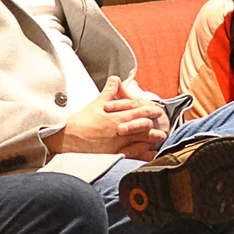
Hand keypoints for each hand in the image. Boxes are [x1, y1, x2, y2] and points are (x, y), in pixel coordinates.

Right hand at [50, 78, 168, 159]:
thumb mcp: (96, 103)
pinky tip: (150, 154)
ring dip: (153, 139)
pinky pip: (135, 154)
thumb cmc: (82, 121)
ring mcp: (120, 142)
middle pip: (146, 125)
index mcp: (118, 115)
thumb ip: (109, 91)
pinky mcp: (116, 154)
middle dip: (157, 125)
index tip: (158, 111)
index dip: (152, 110)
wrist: (69, 137)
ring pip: (143, 140)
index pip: (141, 110)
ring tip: (159, 139)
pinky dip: (144, 154)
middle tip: (164, 125)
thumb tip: (115, 79)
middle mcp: (122, 129)